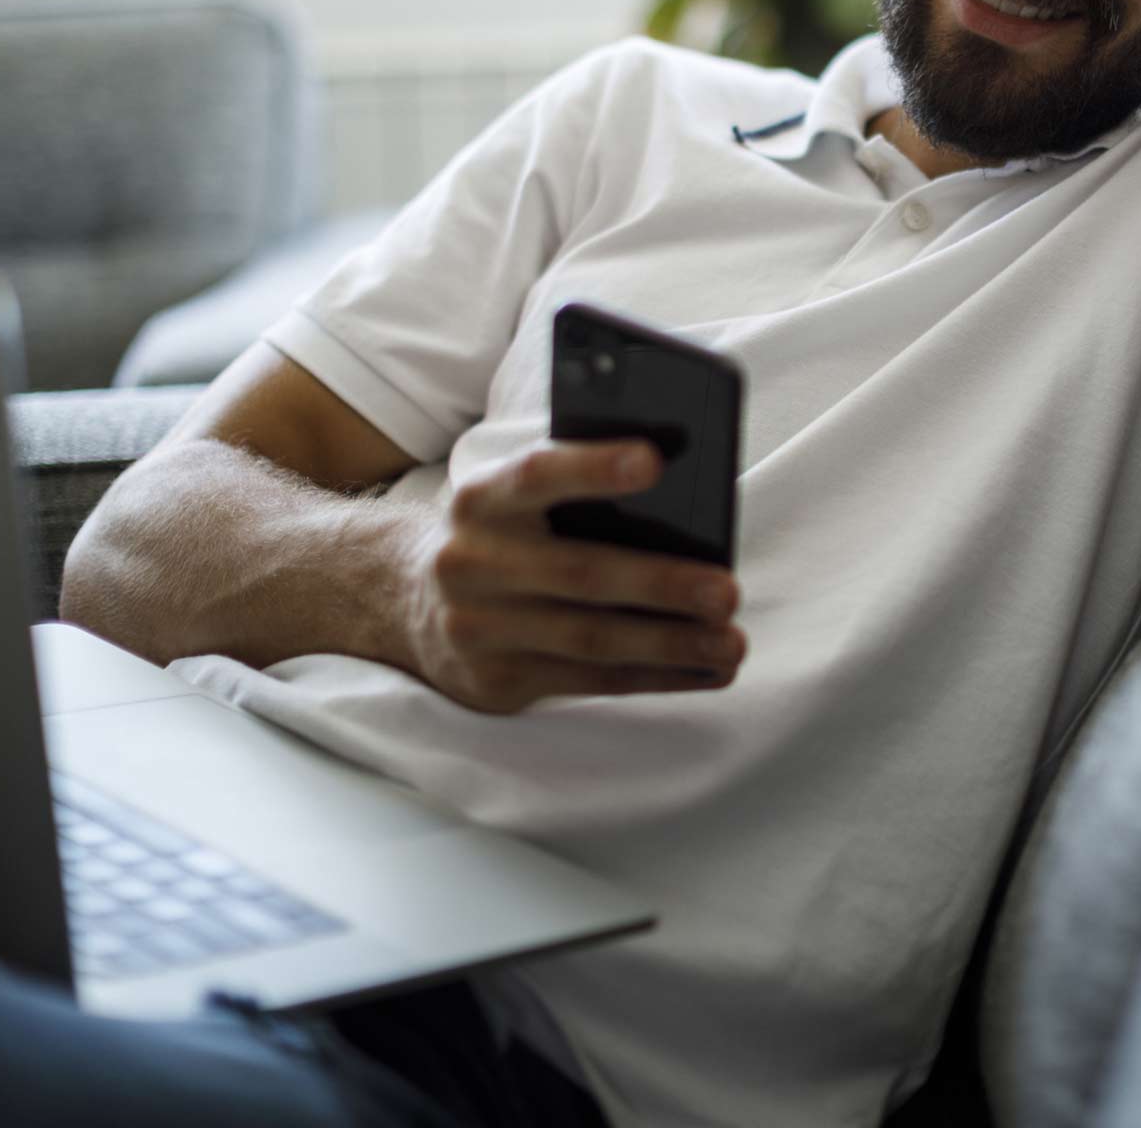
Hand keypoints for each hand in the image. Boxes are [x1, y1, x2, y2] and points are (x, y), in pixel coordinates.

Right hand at [399, 438, 745, 712]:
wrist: (408, 602)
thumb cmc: (505, 535)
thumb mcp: (517, 501)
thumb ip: (577, 495)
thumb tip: (688, 505)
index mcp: (483, 499)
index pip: (538, 474)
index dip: (593, 467)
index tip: (655, 460)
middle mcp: (471, 562)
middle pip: (578, 573)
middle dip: (660, 584)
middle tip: (728, 591)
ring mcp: (478, 629)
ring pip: (591, 640)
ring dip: (672, 645)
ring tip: (732, 643)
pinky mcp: (496, 680)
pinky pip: (591, 680)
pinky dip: (658, 676)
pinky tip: (707, 670)